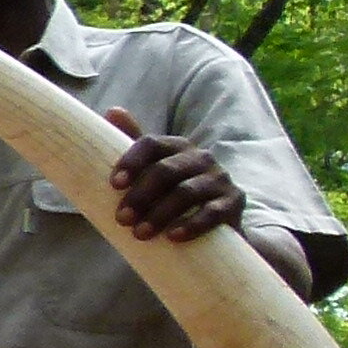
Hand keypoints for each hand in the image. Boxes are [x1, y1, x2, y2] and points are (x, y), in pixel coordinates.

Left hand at [105, 115, 244, 242]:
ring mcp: (220, 178)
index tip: (114, 185)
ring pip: (187, 192)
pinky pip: (213, 212)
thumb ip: (134, 143)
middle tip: (122, 219)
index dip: (131, 161)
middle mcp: (201, 157)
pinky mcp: (234, 202)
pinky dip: (191, 224)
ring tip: (140, 233)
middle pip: (166, 171)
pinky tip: (173, 237)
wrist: (214, 224)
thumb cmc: (172, 193)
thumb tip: (113, 110)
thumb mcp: (152, 169)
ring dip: (160, 214)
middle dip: (140, 196)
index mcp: (177, 146)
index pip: (152, 144)